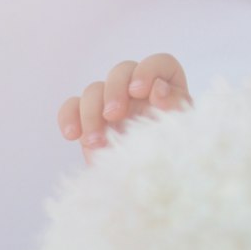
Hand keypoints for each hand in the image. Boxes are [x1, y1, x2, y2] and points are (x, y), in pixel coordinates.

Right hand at [57, 54, 191, 161]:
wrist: (151, 186)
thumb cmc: (173, 155)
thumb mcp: (181, 130)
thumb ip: (175, 105)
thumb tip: (159, 88)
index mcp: (167, 87)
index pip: (159, 63)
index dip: (147, 71)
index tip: (139, 91)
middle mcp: (138, 90)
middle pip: (122, 70)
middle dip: (115, 90)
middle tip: (114, 115)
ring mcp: (111, 102)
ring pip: (94, 89)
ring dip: (91, 112)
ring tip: (97, 141)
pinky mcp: (90, 119)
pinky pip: (72, 107)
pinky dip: (68, 116)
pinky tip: (71, 134)